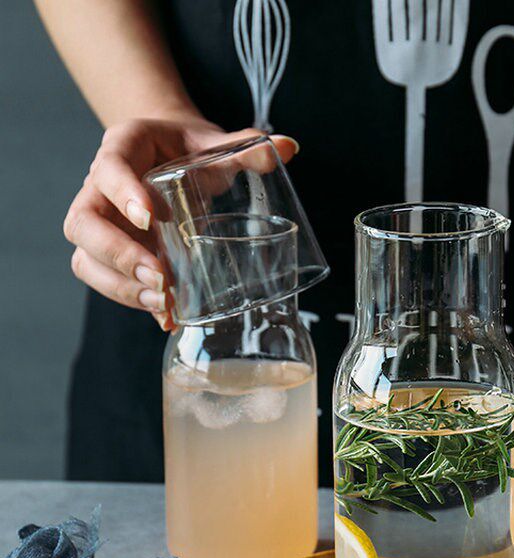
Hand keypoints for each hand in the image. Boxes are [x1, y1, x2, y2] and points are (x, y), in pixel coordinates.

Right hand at [63, 117, 299, 329]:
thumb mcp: (215, 143)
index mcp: (123, 148)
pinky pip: (106, 278)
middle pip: (83, 223)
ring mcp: (102, 223)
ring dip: (121, 286)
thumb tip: (289, 147)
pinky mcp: (112, 252)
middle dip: (118, 254)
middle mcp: (99, 187)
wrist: (169, 155)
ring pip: (87, 257)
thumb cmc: (188, 149)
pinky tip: (167, 317)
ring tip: (163, 304)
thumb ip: (247, 147)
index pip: (109, 168)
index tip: (150, 217)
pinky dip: (132, 300)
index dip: (123, 193)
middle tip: (159, 277)